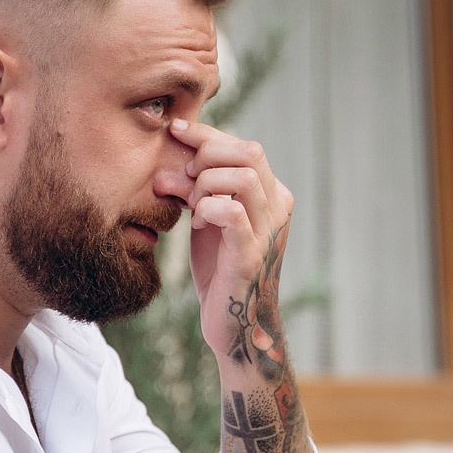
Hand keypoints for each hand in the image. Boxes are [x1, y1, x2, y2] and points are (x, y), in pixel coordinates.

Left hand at [169, 119, 293, 365]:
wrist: (232, 322)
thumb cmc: (218, 267)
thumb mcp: (208, 218)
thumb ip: (199, 187)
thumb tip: (173, 151)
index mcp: (272, 194)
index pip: (245, 146)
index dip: (207, 135)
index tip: (176, 131)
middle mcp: (278, 207)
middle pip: (249, 152)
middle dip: (208, 155)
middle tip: (185, 179)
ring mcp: (268, 231)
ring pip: (244, 177)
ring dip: (207, 184)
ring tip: (191, 205)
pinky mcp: (251, 254)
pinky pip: (232, 212)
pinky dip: (207, 209)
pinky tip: (196, 223)